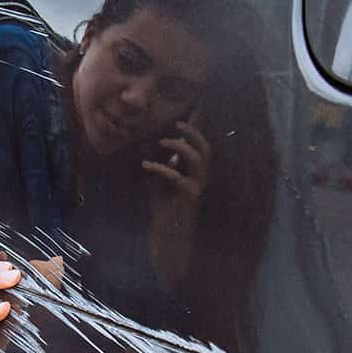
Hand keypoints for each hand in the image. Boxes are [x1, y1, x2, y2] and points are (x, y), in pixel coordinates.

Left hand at [143, 120, 210, 283]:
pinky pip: (176, 176)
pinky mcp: (189, 196)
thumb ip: (161, 166)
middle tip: (177, 124)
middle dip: (193, 133)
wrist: (168, 234)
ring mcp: (197, 187)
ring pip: (197, 159)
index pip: (201, 148)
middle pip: (206, 149)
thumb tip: (154, 147)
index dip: (196, 132)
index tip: (184, 118)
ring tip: (162, 142)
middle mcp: (201, 178)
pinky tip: (145, 165)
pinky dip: (160, 168)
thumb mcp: (159, 183)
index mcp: (196, 173)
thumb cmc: (164, 209)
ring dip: (179, 147)